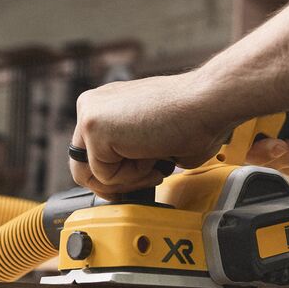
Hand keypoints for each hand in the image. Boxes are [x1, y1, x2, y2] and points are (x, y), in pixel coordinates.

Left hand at [70, 73, 229, 197]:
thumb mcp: (149, 141)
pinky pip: (103, 175)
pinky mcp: (93, 126)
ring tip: (153, 163)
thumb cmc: (192, 119)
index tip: (139, 178)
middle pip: (82, 166)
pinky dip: (132, 176)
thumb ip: (128, 154)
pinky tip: (152, 153)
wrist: (206, 103)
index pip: (90, 155)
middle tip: (147, 178)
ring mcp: (90, 113)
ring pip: (90, 174)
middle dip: (116, 183)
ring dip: (127, 179)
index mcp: (106, 105)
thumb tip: (119, 182)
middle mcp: (93, 105)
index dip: (115, 176)